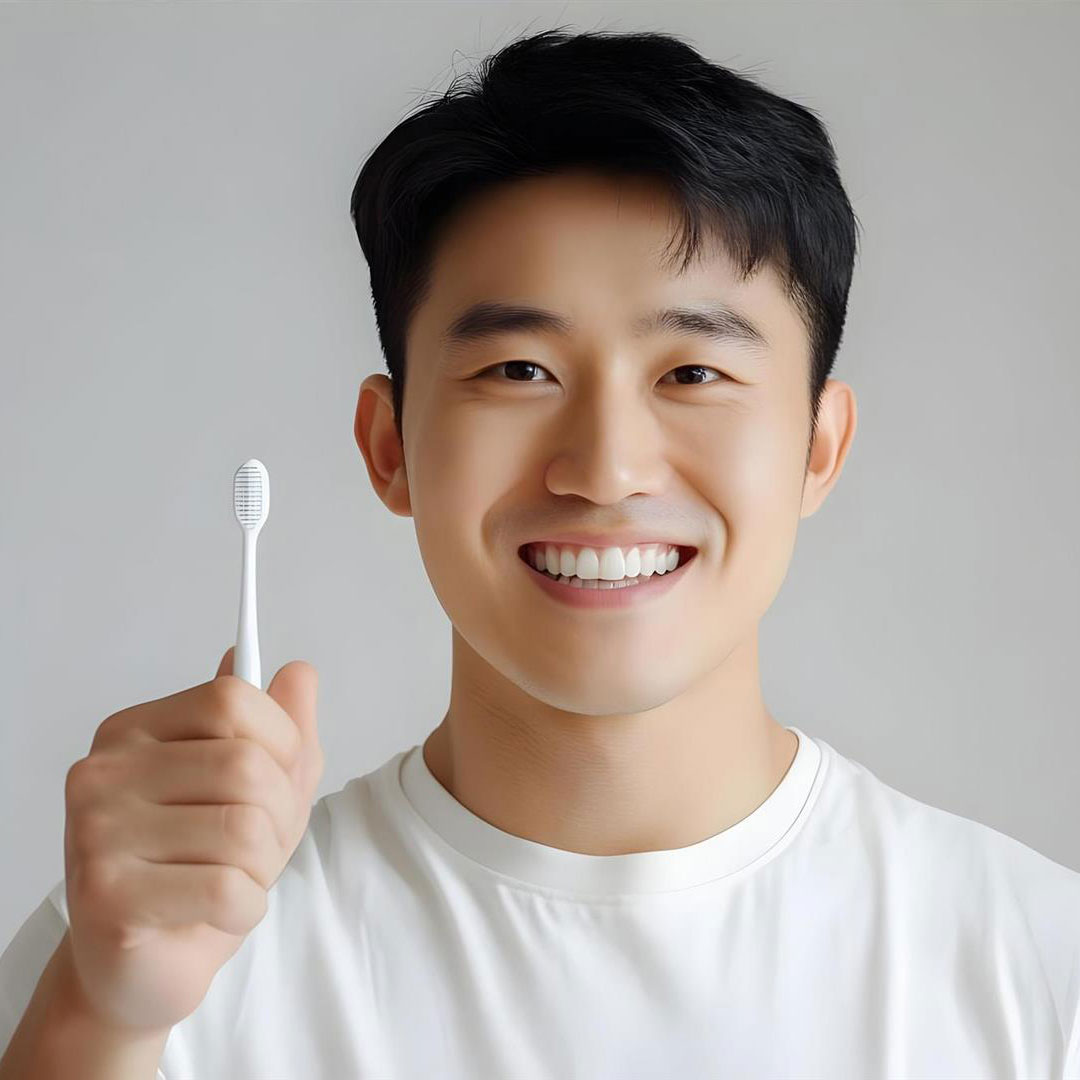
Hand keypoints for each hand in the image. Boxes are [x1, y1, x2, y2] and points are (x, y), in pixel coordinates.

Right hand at [59, 647, 323, 1033]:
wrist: (142, 968)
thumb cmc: (201, 866)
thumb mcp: (262, 787)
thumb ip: (282, 726)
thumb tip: (299, 671)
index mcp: (136, 730)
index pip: (232, 697)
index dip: (280, 740)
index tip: (276, 777)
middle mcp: (105, 771)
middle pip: (245, 765)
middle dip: (278, 816)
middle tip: (253, 848)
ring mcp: (96, 832)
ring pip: (244, 829)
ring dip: (263, 867)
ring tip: (233, 880)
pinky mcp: (106, 896)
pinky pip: (226, 889)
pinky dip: (247, 908)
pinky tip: (217, 914)